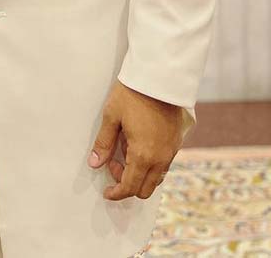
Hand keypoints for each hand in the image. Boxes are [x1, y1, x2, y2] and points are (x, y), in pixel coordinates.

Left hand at [88, 81, 183, 200]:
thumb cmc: (133, 94)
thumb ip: (104, 143)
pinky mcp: (176, 143)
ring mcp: (171, 151)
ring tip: (124, 152)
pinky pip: (164, 165)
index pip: (130, 187)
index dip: (116, 193)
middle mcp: (160, 158)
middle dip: (127, 185)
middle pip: (145, 189)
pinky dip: (150, 165)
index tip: (107, 192)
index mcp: (143, 155)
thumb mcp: (112, 116)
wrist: (160, 77)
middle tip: (113, 165)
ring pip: (156, 178)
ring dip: (140, 176)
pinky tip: (138, 145)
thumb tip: (94, 163)